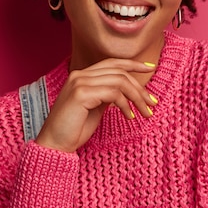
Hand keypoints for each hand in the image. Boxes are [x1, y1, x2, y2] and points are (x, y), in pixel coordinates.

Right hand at [35, 58, 157, 152]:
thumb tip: (128, 90)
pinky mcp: (81, 94)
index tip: (151, 68)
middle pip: (119, 72)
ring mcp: (79, 82)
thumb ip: (108, 94)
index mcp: (82, 75)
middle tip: (153, 103)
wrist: (55, 145)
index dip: (133, 63)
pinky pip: (113, 94)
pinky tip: (130, 117)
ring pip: (119, 81)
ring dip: (137, 97)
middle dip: (140, 87)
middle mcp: (79, 74)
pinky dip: (126, 105)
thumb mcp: (96, 107)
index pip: (112, 62)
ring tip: (146, 113)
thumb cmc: (75, 129)